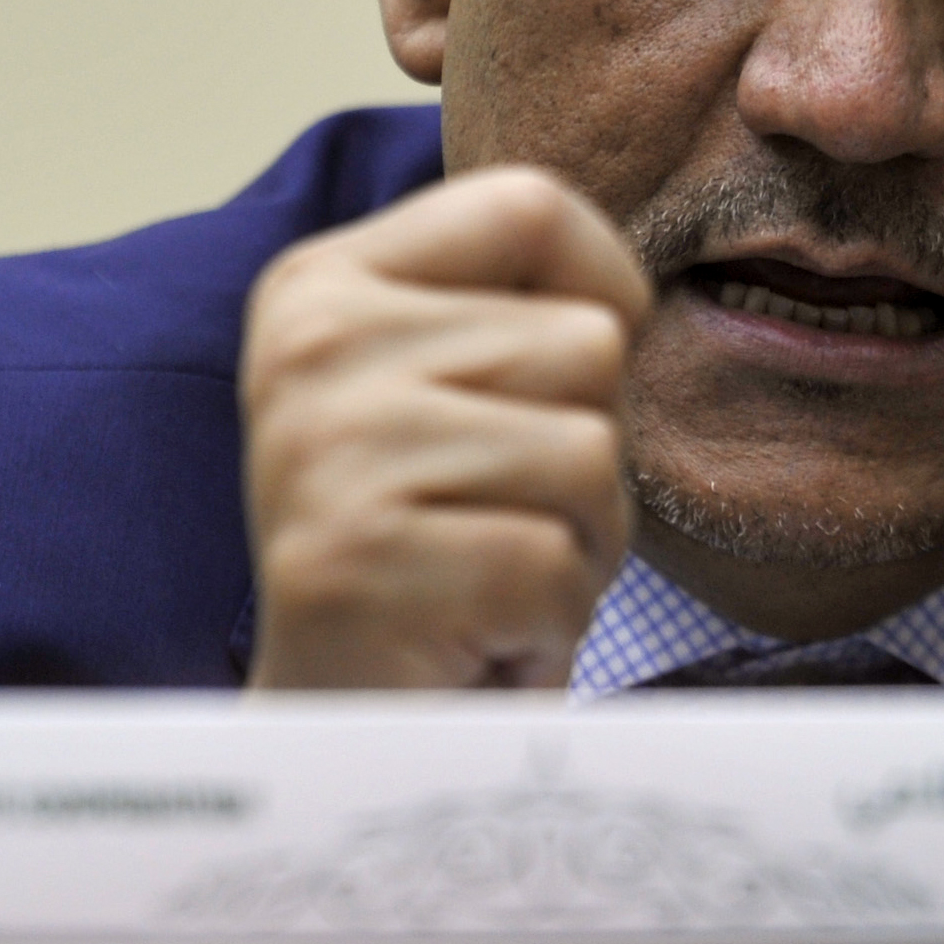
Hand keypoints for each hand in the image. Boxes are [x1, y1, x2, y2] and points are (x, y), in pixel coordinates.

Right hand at [240, 165, 651, 688]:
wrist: (333, 738)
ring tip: (485, 588)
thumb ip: (510, 312)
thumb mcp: (445, 396)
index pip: (530, 204)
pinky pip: (557, 563)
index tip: (564, 385)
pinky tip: (472, 647)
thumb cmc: (426, 561)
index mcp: (322, 286)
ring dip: (575, 549)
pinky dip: (545, 627)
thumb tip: (635, 288)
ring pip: (591, 453)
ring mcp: (326, 453)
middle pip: (585, 342)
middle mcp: (309, 348)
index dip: (604, 289)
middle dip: (586, 459)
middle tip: (494, 530)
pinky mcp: (357, 564)